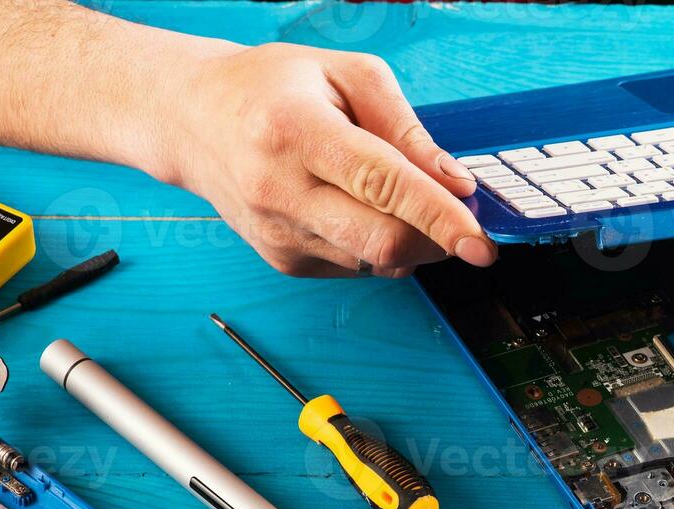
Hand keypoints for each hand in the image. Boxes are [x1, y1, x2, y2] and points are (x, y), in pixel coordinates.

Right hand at [163, 42, 494, 276]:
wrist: (192, 119)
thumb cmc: (272, 87)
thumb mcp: (346, 75)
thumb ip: (407, 129)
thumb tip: (455, 183)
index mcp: (295, 130)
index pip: (383, 185)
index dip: (440, 218)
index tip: (482, 243)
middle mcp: (280, 189)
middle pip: (383, 241)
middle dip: (439, 239)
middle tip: (460, 218)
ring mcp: (279, 233)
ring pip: (376, 263)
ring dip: (414, 244)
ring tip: (401, 202)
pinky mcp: (283, 260)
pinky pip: (358, 268)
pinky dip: (381, 248)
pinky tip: (360, 210)